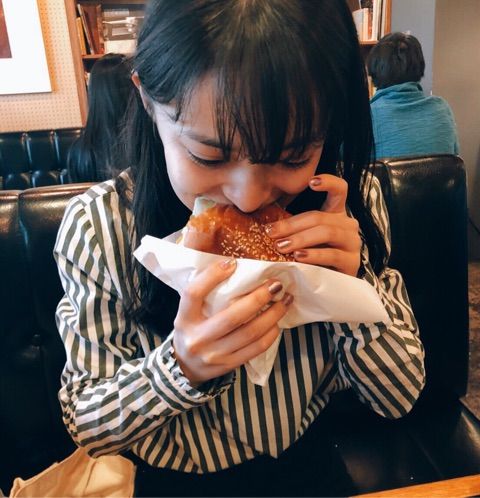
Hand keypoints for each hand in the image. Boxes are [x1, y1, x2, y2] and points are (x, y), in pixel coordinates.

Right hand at [172, 259, 292, 384]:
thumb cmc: (191, 330)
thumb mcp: (188, 312)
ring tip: (284, 301)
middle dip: (259, 298)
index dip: (212, 276)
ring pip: (250, 333)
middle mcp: (198, 338)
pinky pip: (256, 348)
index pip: (193, 294)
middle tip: (276, 285)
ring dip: (272, 315)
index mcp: (184, 318)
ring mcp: (214, 355)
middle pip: (232, 317)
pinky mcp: (228, 365)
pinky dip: (270, 333)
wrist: (185, 366)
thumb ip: (204, 293)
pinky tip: (277, 322)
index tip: (233, 262)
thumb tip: (233, 266)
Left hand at [267, 174, 361, 275]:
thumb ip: (292, 228)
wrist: (328, 288)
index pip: (340, 190)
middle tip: (271, 233)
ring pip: (327, 232)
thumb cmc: (311, 260)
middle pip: (320, 217)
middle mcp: (348, 226)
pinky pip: (332, 254)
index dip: (328, 182)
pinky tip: (298, 257)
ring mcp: (352, 244)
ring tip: (282, 246)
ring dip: (301, 239)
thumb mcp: (302, 240)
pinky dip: (313, 255)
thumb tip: (265, 225)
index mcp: (336, 215)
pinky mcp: (352, 263)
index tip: (311, 181)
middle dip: (292, 225)